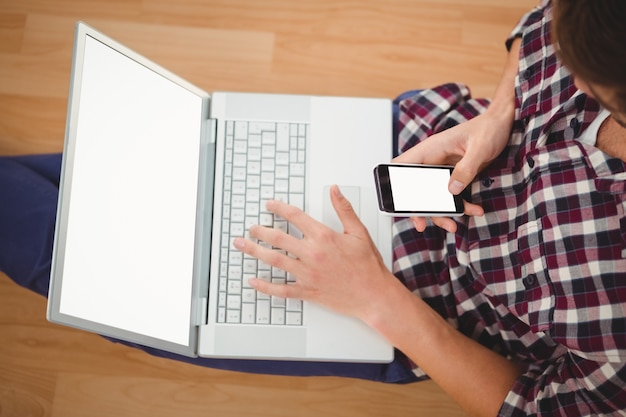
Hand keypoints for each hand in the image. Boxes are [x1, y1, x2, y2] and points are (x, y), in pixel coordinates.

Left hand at [233, 185, 400, 321]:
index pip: (294, 216)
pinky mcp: (308, 291)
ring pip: (274, 261)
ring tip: (242, 246)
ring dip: (255, 252)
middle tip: (250, 227)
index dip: (278, 208)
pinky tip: (253, 281)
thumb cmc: (368, 266)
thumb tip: (335, 190)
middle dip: (260, 231)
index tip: (269, 205)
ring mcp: (307, 274)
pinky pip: (281, 290)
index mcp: (323, 237)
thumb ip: (344, 209)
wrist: (373, 295)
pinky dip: (265, 286)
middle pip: (278, 238)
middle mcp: (312, 254)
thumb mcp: (358, 232)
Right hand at [393, 111, 510, 231]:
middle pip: (416, 188)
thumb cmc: (489, 128)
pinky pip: (452, 196)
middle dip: (418, 209)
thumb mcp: (480, 148)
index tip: (399, 202)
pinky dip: (461, 206)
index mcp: (431, 149)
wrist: (502, 125)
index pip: (402, 166)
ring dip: (442, 212)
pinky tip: (474, 210)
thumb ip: (466, 169)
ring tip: (453, 226)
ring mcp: (443, 170)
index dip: (395, 183)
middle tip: (422, 224)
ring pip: (434, 196)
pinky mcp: (455, 176)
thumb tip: (452, 190)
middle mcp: (433, 161)